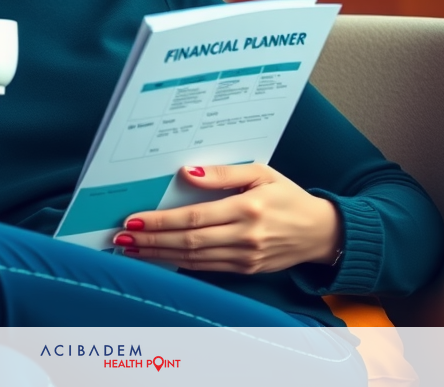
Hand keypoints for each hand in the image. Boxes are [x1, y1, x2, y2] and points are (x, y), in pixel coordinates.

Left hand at [112, 164, 341, 273]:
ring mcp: (245, 257)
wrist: (321, 232)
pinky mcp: (246, 270)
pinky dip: (180, 264)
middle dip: (151, 240)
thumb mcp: (261, 173)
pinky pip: (206, 268)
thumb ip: (223, 174)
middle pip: (188, 241)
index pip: (194, 217)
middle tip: (122, 238)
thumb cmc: (289, 197)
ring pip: (193, 259)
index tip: (134, 220)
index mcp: (248, 208)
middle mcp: (245, 236)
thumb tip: (186, 173)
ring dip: (159, 255)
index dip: (161, 221)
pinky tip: (161, 257)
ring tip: (132, 250)